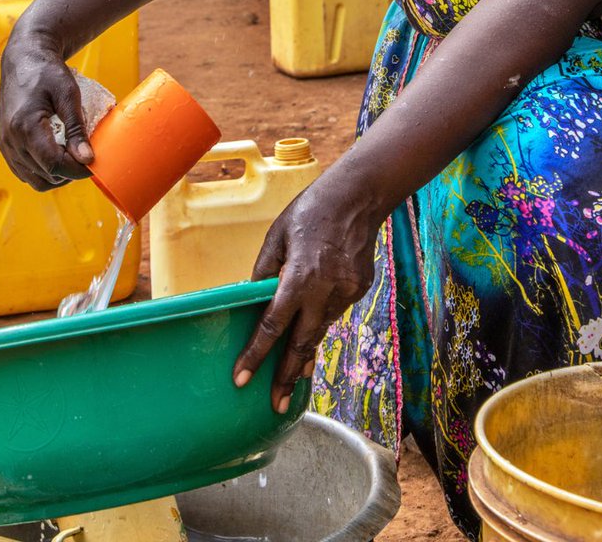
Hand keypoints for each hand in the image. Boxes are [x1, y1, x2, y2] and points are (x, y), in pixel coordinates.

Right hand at [0, 31, 93, 190]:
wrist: (23, 59)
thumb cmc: (47, 72)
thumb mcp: (68, 94)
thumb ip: (77, 128)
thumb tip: (86, 159)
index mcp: (25, 127)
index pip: (53, 165)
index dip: (77, 170)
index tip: (94, 163)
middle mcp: (10, 140)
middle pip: (45, 175)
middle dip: (69, 173)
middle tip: (85, 157)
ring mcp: (4, 144)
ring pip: (33, 179)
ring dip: (56, 175)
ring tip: (72, 158)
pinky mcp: (3, 144)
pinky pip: (23, 171)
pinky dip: (42, 171)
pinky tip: (57, 156)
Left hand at [232, 174, 381, 412]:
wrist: (358, 197)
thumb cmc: (310, 210)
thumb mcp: (277, 236)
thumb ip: (263, 272)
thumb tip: (251, 300)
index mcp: (299, 278)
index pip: (272, 327)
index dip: (255, 355)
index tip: (241, 379)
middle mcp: (324, 291)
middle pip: (301, 344)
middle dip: (287, 378)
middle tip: (276, 405)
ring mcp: (347, 292)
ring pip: (320, 329)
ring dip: (305, 351)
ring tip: (292, 377)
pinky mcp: (360, 289)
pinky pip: (335, 311)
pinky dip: (321, 319)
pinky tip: (313, 321)